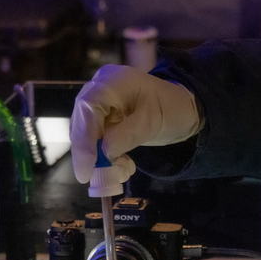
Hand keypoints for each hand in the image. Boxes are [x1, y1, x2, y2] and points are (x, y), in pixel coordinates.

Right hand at [70, 64, 201, 185]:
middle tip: (95, 178)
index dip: (84, 141)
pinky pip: (92, 140)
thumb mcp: (152, 122)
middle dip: (88, 154)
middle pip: (81, 123)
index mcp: (112, 82)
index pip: (88, 109)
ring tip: (121, 171)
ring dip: (98, 158)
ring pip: (84, 135)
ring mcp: (98, 105)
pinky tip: (121, 164)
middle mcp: (98, 90)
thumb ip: (126, 136)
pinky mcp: (100, 119)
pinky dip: (103, 157)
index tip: (86, 170)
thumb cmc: (170, 108)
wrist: (180, 108)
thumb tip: (103, 153)